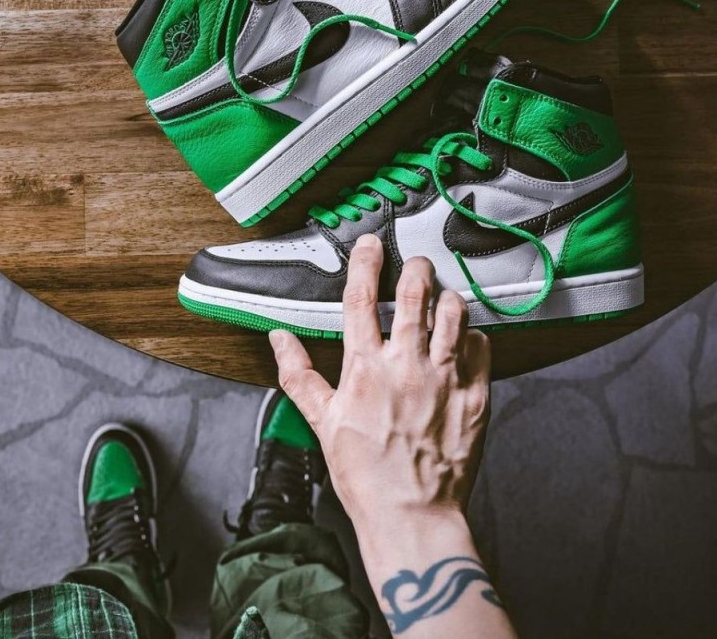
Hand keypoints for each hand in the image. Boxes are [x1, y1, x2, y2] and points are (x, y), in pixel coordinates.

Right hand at [269, 233, 490, 530]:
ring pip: (453, 311)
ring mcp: (445, 377)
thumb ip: (299, 375)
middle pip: (415, 292)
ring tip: (441, 300)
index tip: (370, 244)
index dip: (365, 261)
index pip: (361, 297)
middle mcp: (407, 364)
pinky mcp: (475, 394)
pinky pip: (481, 346)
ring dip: (446, 298)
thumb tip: (279, 338)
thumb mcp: (322, 422)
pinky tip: (463, 341)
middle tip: (415, 267)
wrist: (412, 515)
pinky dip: (472, 335)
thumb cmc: (365, 474)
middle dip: (415, 268)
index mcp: (365, 367)